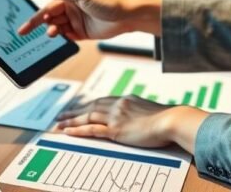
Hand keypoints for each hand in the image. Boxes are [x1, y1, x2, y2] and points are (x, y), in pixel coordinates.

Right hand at [15, 0, 160, 40]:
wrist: (126, 18)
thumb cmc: (107, 1)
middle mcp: (70, 7)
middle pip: (47, 14)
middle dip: (35, 22)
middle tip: (23, 30)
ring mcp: (74, 20)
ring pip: (55, 26)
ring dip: (50, 30)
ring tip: (51, 33)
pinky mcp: (80, 33)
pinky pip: (65, 37)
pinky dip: (60, 39)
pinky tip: (57, 39)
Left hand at [56, 96, 206, 150]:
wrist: (171, 120)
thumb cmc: (166, 118)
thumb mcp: (148, 110)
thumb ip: (138, 111)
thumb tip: (136, 116)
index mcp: (125, 99)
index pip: (101, 101)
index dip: (87, 105)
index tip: (78, 107)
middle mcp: (117, 105)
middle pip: (90, 106)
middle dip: (74, 111)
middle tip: (62, 114)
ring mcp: (115, 116)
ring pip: (87, 116)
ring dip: (71, 120)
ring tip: (59, 124)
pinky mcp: (115, 130)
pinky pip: (92, 129)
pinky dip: (78, 130)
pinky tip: (68, 131)